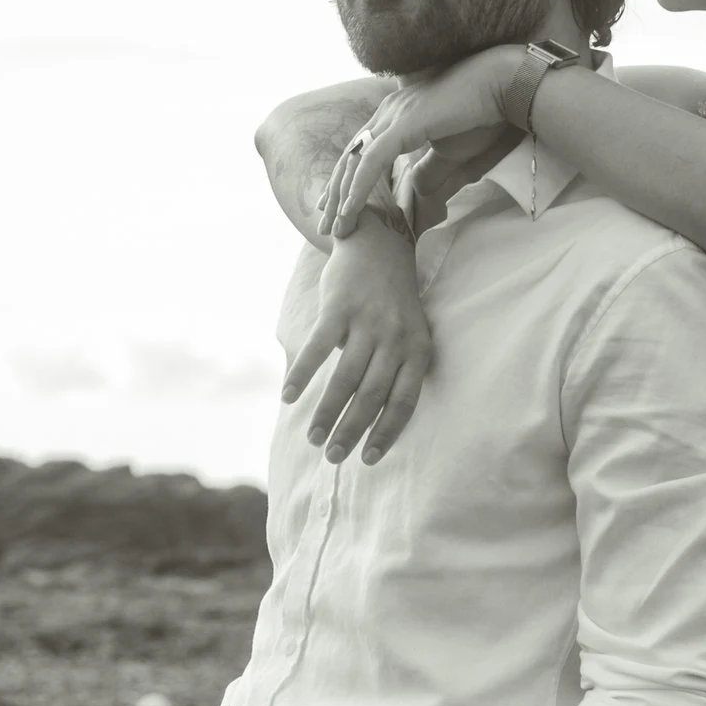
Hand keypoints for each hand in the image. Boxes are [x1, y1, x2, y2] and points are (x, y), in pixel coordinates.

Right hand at [279, 221, 432, 462]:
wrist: (379, 246)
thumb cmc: (392, 304)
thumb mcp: (408, 336)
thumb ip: (394, 373)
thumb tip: (368, 421)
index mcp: (417, 351)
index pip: (404, 402)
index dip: (386, 433)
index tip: (369, 459)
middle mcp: (396, 338)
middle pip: (372, 395)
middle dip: (351, 431)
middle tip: (333, 457)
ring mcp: (367, 322)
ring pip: (345, 378)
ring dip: (326, 412)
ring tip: (313, 438)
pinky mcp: (339, 307)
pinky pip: (318, 348)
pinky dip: (302, 374)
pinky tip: (288, 397)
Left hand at [321, 45, 531, 232]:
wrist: (501, 88)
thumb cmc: (482, 116)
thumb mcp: (451, 154)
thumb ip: (431, 171)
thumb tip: (418, 191)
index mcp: (396, 117)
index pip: (362, 152)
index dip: (347, 181)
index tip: (338, 209)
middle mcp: (387, 114)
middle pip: (351, 158)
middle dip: (335, 194)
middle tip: (326, 225)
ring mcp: (392, 117)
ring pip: (355, 163)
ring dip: (341, 198)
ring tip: (334, 228)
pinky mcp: (402, 126)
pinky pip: (371, 162)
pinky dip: (358, 188)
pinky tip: (349, 211)